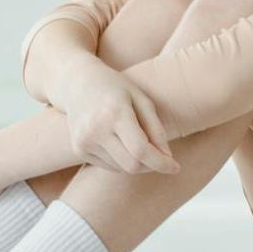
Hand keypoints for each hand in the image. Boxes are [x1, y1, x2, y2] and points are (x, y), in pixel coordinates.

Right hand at [50, 59, 180, 175]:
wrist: (77, 82)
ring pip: (120, 168)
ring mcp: (84, 141)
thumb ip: (155, 128)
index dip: (161, 163)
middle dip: (150, 165)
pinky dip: (120, 160)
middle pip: (132, 165)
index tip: (176, 168)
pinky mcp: (78, 149)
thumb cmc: (114, 87)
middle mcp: (96, 130)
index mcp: (115, 113)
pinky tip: (119, 141)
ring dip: (135, 162)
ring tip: (136, 141)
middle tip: (160, 156)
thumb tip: (167, 157)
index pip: (140, 150)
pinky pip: (108, 166)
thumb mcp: (140, 98)